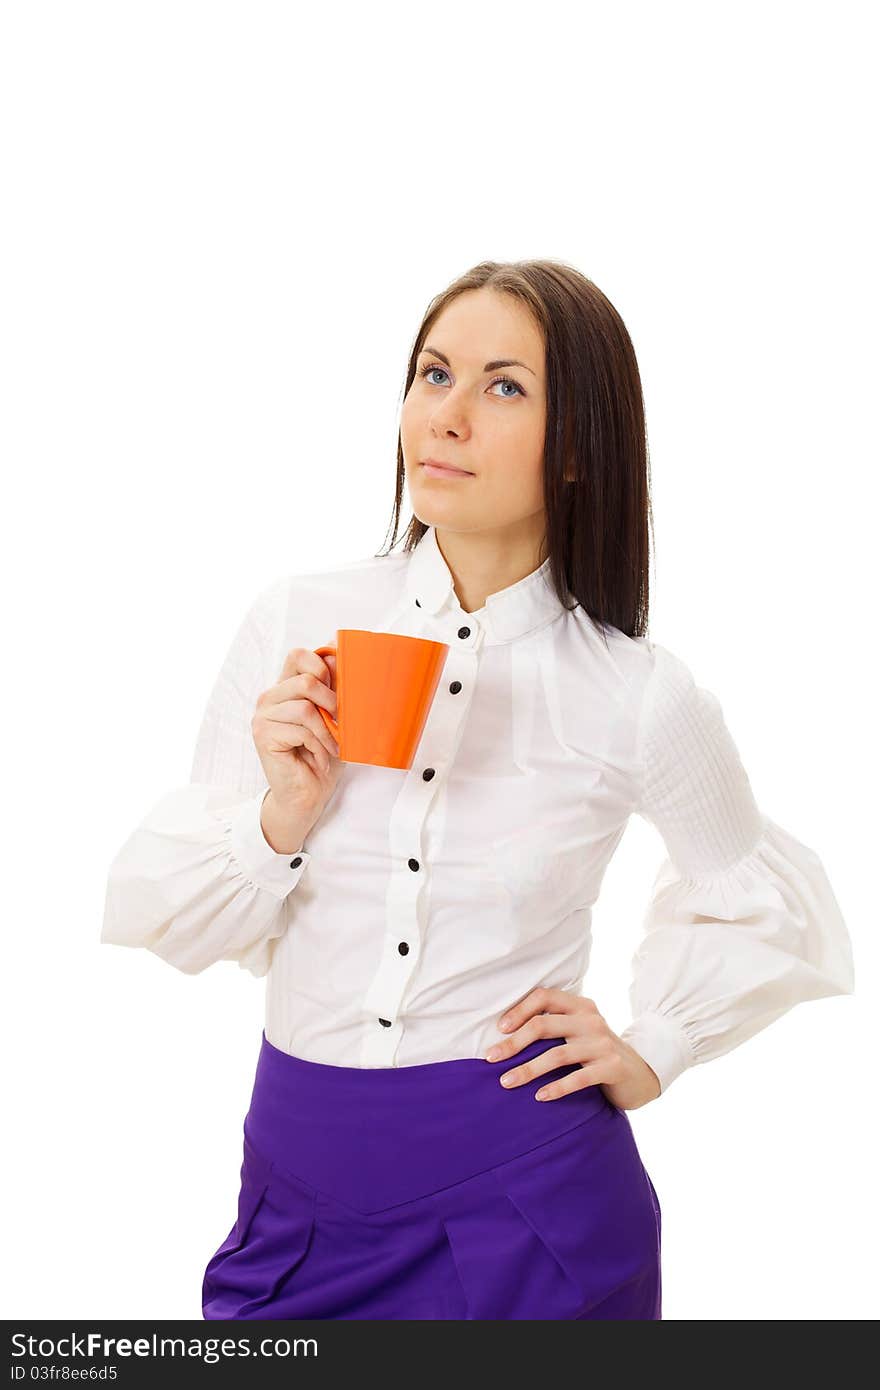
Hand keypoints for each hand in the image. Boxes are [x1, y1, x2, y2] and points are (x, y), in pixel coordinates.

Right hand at [251, 647, 344, 818]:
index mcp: (286, 687)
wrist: (308, 794)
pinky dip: (318, 745)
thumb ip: (334, 686)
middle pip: (306, 680)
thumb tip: (338, 649)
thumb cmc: (323, 755)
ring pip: (305, 707)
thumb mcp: (336, 717)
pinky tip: (319, 757)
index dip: (322, 666)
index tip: (338, 691)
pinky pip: (301, 729)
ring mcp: (264, 715)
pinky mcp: (263, 734)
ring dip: (327, 732)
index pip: (298, 654)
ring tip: (332, 747)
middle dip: (333, 703)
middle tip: (341, 724)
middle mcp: (271, 697)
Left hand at [484, 986, 661, 1110]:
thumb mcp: (580, 1030)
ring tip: (507, 1082)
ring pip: (557, 1055)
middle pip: (543, 1026)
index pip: (544, 997)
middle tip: (490, 1059)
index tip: (499, 1029)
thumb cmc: (597, 1051)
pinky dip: (556, 1088)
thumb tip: (505, 1033)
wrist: (640, 1073)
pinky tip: (539, 1097)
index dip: (519, 1010)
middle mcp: (591, 1020)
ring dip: (527, 1070)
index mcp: (580, 1006)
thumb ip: (555, 1024)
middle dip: (513, 1044)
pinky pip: (579, 1078)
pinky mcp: (612, 1067)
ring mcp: (603, 1044)